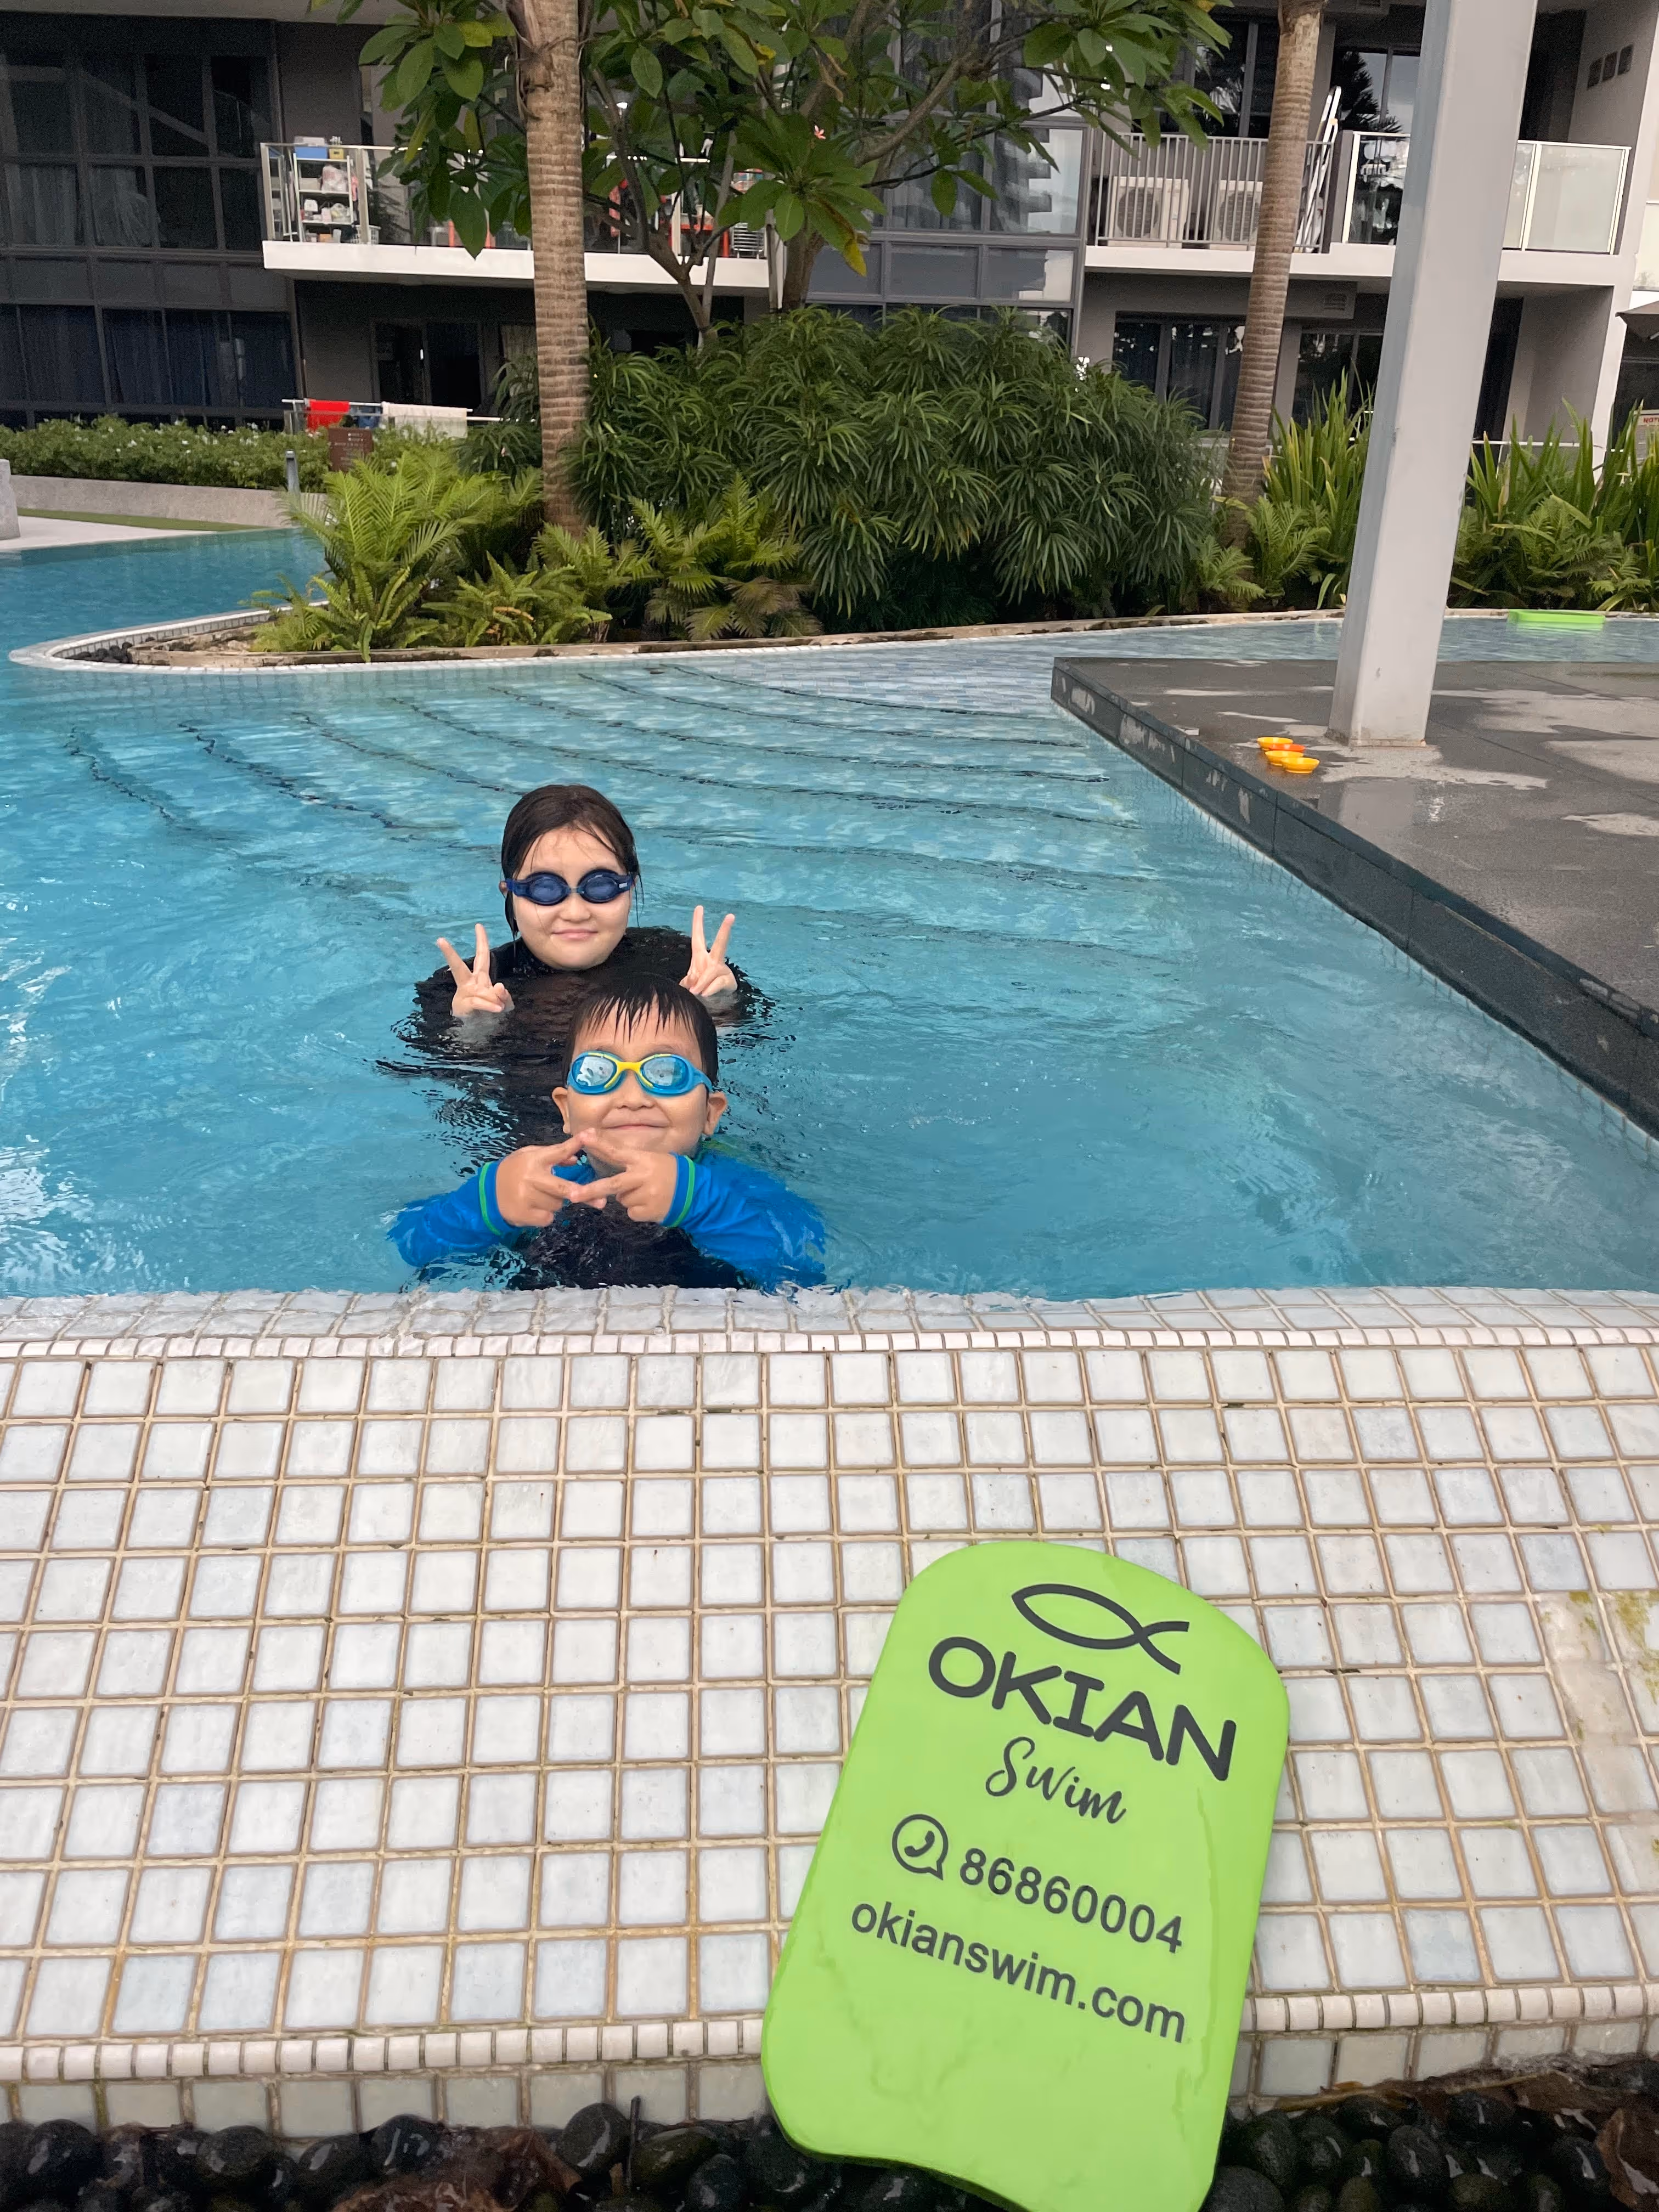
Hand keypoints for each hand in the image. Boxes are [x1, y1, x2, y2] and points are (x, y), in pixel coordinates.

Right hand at [438, 923, 513, 1017]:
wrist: (480, 1032)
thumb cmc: (491, 1015)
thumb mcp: (504, 1004)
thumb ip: (504, 995)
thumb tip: (499, 986)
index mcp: (479, 979)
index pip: (482, 957)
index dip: (482, 942)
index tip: (479, 925)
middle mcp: (470, 985)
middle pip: (458, 967)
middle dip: (449, 955)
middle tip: (439, 941)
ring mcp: (465, 996)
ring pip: (476, 990)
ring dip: (491, 998)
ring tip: (499, 1008)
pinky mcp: (463, 1007)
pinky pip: (479, 1003)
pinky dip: (490, 1005)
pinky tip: (498, 1009)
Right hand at [495, 1137, 586, 1227]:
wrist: (488, 1192)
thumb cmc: (514, 1171)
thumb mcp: (529, 1156)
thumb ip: (553, 1156)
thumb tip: (575, 1159)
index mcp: (534, 1160)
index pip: (558, 1151)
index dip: (574, 1145)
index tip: (588, 1136)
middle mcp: (531, 1178)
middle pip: (561, 1188)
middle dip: (577, 1192)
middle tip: (598, 1200)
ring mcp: (526, 1197)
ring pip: (557, 1204)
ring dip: (555, 1202)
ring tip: (541, 1197)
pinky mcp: (524, 1214)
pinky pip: (548, 1218)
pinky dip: (546, 1216)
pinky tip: (535, 1209)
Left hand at [565, 1135, 679, 1224]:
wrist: (694, 1193)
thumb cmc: (671, 1172)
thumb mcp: (654, 1159)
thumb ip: (633, 1162)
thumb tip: (608, 1166)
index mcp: (643, 1160)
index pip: (617, 1151)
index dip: (599, 1144)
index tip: (583, 1136)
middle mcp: (643, 1177)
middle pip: (612, 1184)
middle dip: (590, 1191)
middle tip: (573, 1196)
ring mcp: (646, 1195)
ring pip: (622, 1200)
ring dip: (629, 1198)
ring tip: (647, 1193)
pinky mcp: (649, 1211)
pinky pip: (631, 1212)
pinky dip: (637, 1210)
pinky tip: (651, 1203)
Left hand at [680, 906, 736, 1001]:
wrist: (711, 1006)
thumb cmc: (698, 990)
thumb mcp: (688, 985)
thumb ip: (688, 982)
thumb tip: (693, 985)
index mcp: (700, 957)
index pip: (698, 937)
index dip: (698, 923)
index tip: (699, 907)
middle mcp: (713, 961)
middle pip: (721, 944)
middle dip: (725, 930)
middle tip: (731, 915)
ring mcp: (722, 970)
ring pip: (712, 971)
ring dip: (702, 982)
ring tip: (695, 992)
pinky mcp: (729, 982)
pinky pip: (717, 983)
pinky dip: (709, 989)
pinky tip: (704, 994)